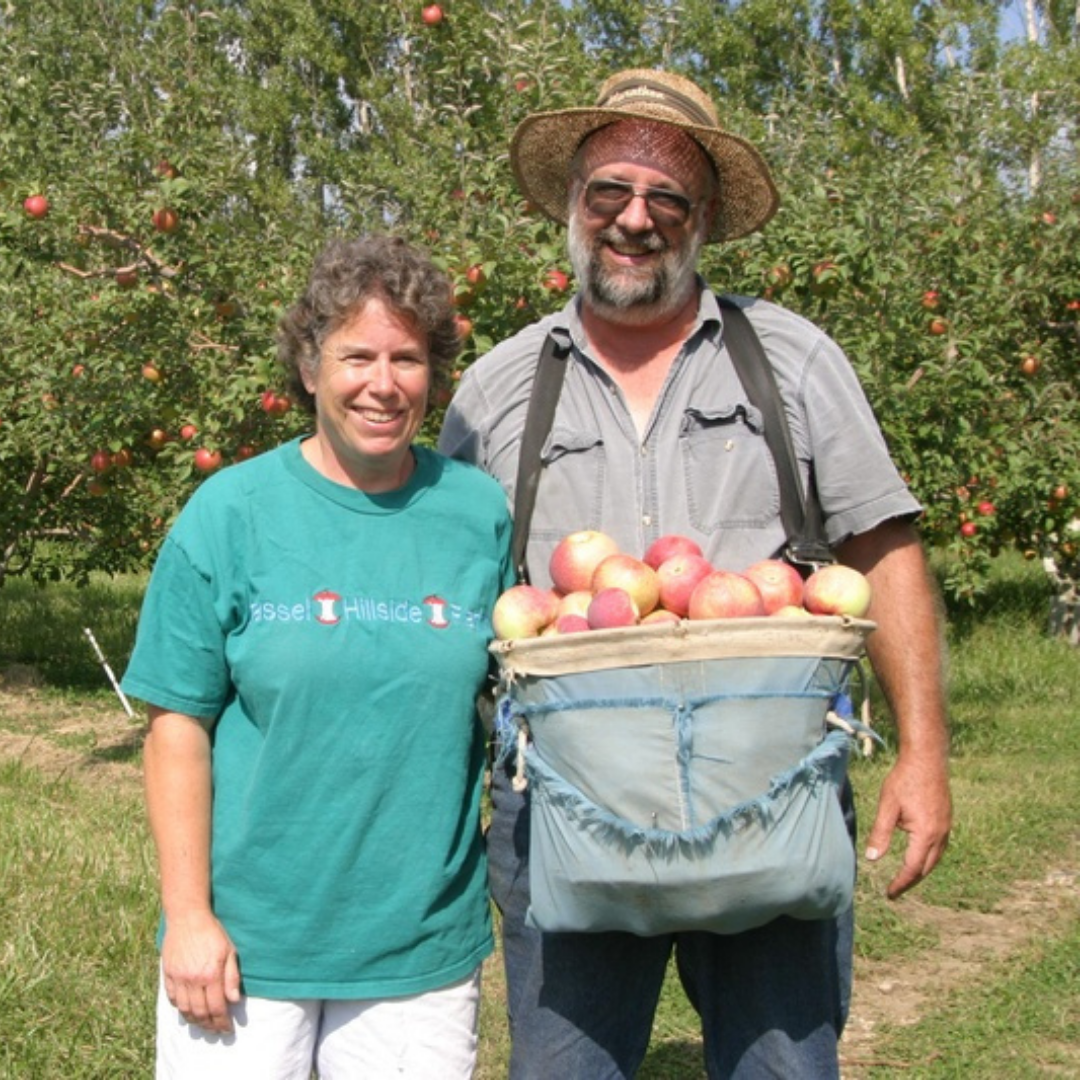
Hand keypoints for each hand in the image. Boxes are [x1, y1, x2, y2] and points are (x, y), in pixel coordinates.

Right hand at [161, 910, 241, 1033]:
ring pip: (185, 1010)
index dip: (223, 1022)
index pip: (218, 1007)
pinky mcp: (168, 974)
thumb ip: (232, 976)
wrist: (187, 917)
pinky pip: (173, 998)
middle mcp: (193, 979)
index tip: (227, 1029)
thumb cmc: (213, 932)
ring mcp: (179, 978)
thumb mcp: (229, 950)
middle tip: (216, 1030)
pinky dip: (180, 1009)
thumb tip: (234, 1000)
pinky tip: (188, 1011)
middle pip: (200, 1012)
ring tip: (203, 1025)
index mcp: (211, 974)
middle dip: (210, 1025)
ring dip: (195, 1021)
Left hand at [864, 754, 951, 898]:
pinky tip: (918, 855)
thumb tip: (872, 859)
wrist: (926, 759)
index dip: (901, 883)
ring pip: (935, 859)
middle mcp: (940, 835)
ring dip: (921, 870)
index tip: (890, 894)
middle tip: (895, 890)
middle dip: (910, 881)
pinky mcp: (946, 820)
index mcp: (926, 834)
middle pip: (926, 868)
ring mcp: (946, 828)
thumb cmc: (904, 780)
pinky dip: (928, 857)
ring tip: (905, 877)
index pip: (913, 868)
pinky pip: (939, 847)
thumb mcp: (887, 806)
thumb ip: (881, 833)